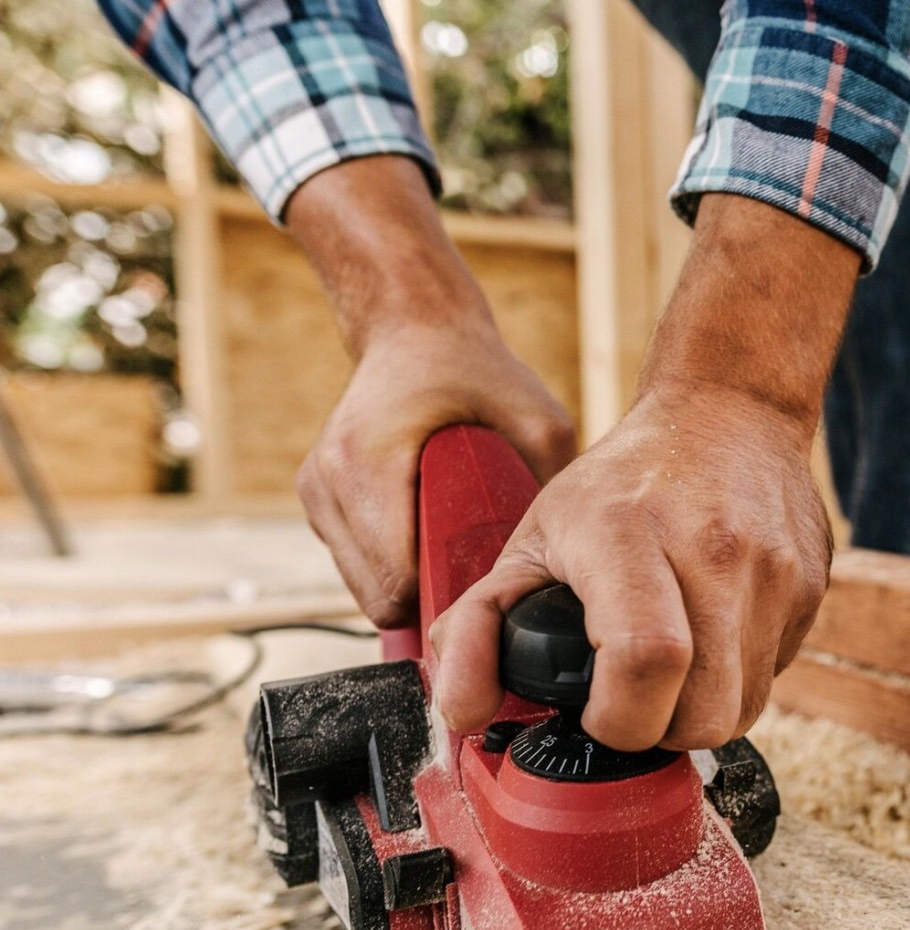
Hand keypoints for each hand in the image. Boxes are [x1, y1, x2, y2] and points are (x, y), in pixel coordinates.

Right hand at [285, 157, 576, 625]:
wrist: (412, 328)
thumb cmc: (473, 369)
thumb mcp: (536, 417)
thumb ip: (550, 480)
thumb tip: (574, 551)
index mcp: (367, 464)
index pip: (395, 582)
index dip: (444, 601)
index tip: (486, 594)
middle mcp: (328, 482)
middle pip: (377, 596)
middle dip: (429, 597)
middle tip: (481, 577)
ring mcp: (316, 492)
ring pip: (363, 586)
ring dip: (409, 581)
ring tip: (456, 549)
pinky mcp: (316, 498)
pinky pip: (356, 563)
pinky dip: (393, 561)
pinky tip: (429, 532)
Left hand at [431, 383, 829, 749]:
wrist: (729, 411)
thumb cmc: (622, 483)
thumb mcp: (530, 538)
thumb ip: (477, 628)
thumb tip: (461, 711)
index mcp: (628, 533)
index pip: (645, 660)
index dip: (620, 719)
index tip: (597, 713)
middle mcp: (713, 550)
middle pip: (706, 713)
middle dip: (662, 732)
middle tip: (633, 700)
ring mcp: (774, 570)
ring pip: (744, 710)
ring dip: (700, 711)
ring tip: (670, 668)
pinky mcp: (810, 587)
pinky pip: (773, 676)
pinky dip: (736, 677)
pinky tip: (711, 634)